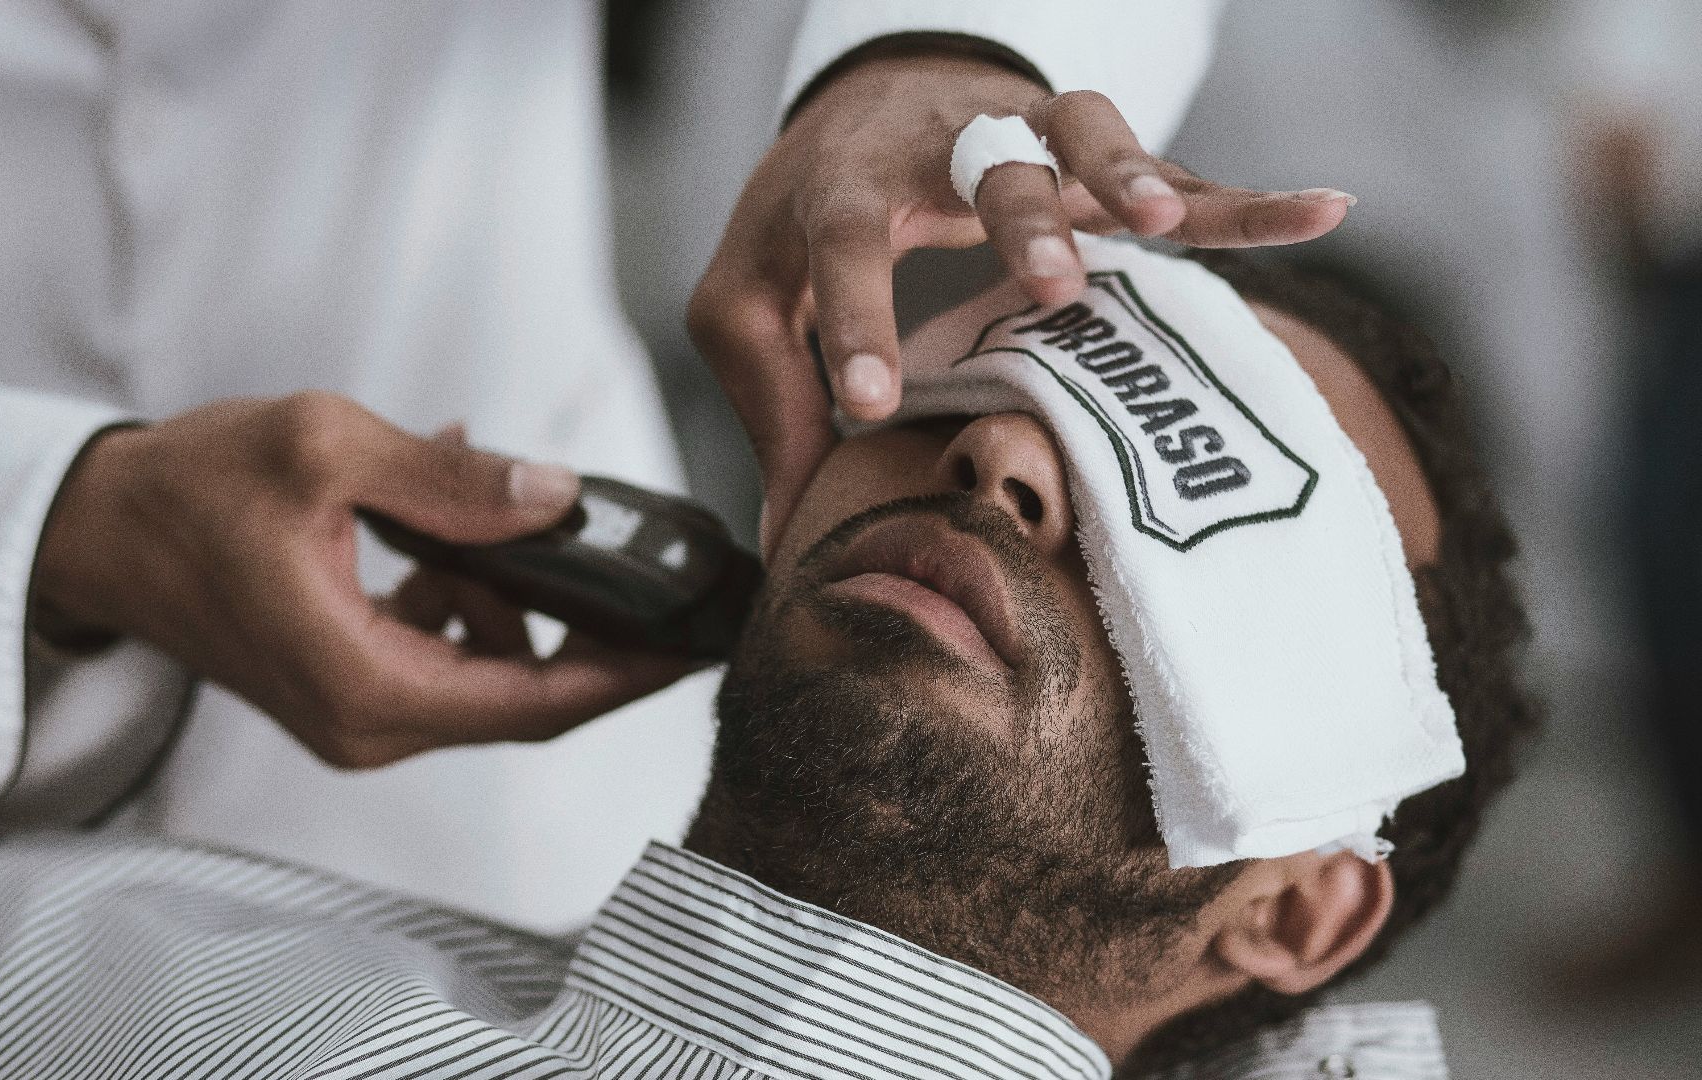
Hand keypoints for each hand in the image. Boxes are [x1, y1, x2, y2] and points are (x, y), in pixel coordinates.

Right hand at [32, 393, 691, 767]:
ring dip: (514, 593)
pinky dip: (466, 593)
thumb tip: (558, 495)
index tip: (698, 643)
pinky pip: (444, 651)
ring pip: (488, 668)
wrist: (96, 530)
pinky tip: (446, 522)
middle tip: (658, 572)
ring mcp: (357, 714)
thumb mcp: (325, 450)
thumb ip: (450, 479)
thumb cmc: (189, 490)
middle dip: (595, 632)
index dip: (628, 674)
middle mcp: (368, 725)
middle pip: (525, 696)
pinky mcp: (348, 687)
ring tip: (493, 506)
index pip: (535, 703)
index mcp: (366, 687)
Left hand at [690, 50, 1356, 554]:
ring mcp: (1022, 138)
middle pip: (985, 164)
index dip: (856, 319)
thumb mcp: (745, 300)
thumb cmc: (801, 217)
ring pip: (1083, 134)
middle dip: (1020, 219)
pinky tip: (1322, 210)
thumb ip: (765, 402)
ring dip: (1130, 172)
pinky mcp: (1088, 158)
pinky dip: (1244, 195)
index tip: (867, 404)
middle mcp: (940, 145)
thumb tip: (787, 529)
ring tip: (1164, 222)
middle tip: (1051, 285)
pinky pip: (1178, 168)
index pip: (843, 244)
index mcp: (846, 186)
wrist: (866, 99)